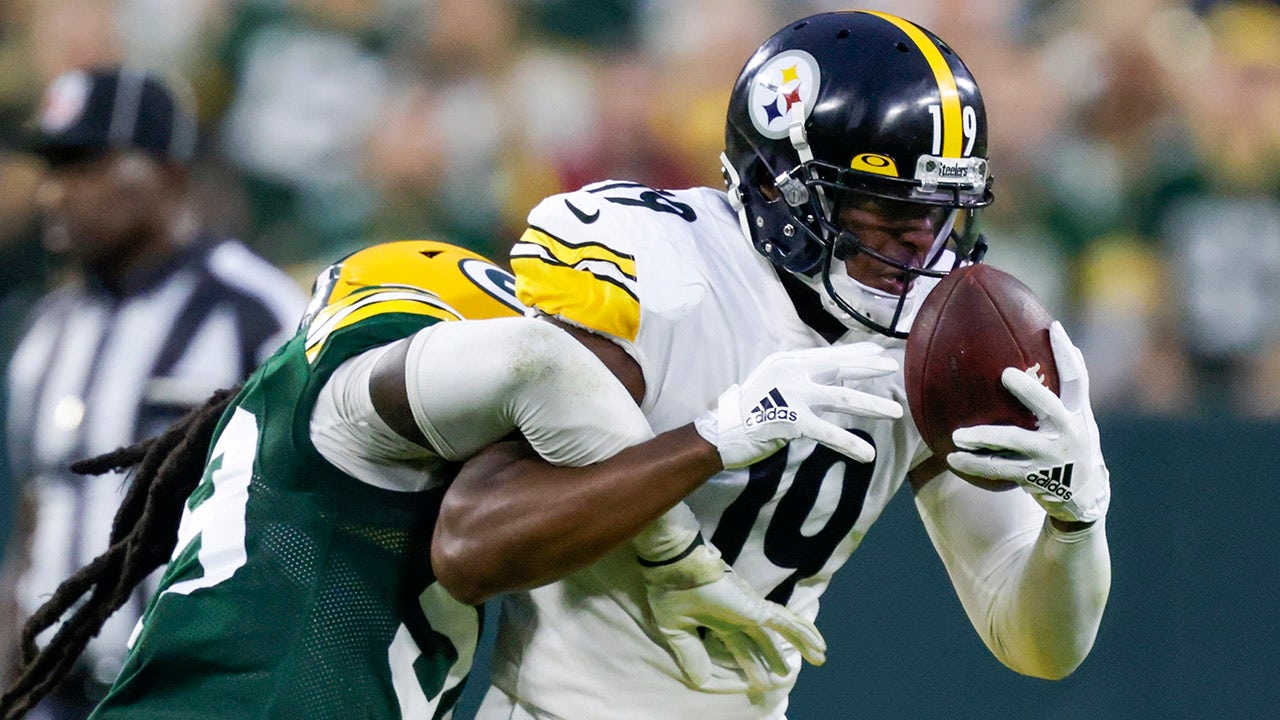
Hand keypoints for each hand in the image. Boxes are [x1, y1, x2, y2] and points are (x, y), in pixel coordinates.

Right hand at [639, 539, 825, 693]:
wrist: (675, 568)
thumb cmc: (672, 593)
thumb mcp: (676, 632)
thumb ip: (691, 655)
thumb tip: (700, 681)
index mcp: (719, 621)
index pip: (738, 647)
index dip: (749, 664)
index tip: (757, 681)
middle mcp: (738, 616)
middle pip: (762, 642)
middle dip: (773, 658)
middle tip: (784, 674)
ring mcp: (751, 611)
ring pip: (782, 632)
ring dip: (800, 646)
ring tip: (820, 659)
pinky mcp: (757, 609)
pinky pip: (786, 624)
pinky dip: (804, 634)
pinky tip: (818, 645)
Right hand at [695, 343, 902, 468]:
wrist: (725, 431)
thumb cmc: (752, 408)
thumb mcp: (774, 381)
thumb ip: (801, 376)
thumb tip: (832, 375)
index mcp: (789, 362)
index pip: (830, 354)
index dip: (856, 353)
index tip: (878, 351)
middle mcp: (793, 373)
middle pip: (840, 368)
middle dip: (868, 368)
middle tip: (893, 367)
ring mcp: (793, 396)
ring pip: (842, 398)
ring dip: (871, 405)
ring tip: (896, 412)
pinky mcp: (792, 422)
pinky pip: (827, 433)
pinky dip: (849, 444)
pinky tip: (868, 455)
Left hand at [947, 322, 1110, 523]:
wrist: (1083, 497)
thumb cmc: (1075, 446)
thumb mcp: (1080, 420)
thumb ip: (1070, 391)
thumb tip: (1065, 342)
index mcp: (1079, 414)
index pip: (1076, 379)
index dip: (1067, 353)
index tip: (1053, 327)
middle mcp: (1068, 433)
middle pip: (1048, 406)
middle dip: (1028, 390)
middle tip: (1005, 374)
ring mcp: (1050, 457)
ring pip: (1014, 441)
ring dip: (983, 437)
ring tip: (958, 435)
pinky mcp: (1034, 477)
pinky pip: (998, 469)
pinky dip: (974, 464)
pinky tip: (952, 458)